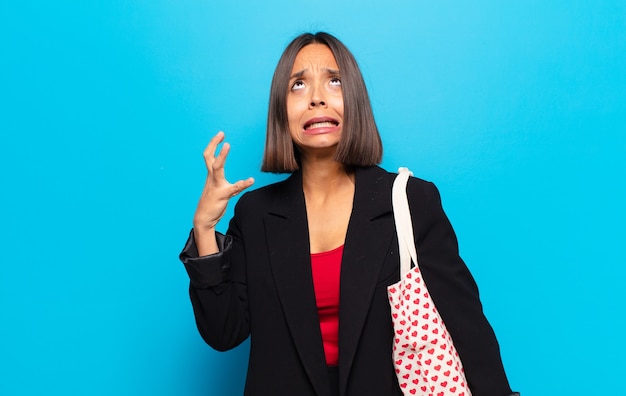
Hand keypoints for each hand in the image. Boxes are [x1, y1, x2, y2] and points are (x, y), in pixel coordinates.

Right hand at [193, 131, 253, 253]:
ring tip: (227, 146)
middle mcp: (212, 178)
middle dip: (213, 144)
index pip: (209, 156)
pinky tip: (251, 180)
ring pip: (217, 168)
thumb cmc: (211, 202)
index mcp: (211, 175)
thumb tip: (230, 174)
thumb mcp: (217, 187)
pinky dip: (242, 183)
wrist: (203, 218)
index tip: (220, 135)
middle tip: (221, 133)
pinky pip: (233, 188)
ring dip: (222, 157)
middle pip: (209, 158)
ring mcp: (216, 186)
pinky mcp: (222, 195)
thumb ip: (222, 179)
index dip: (213, 145)